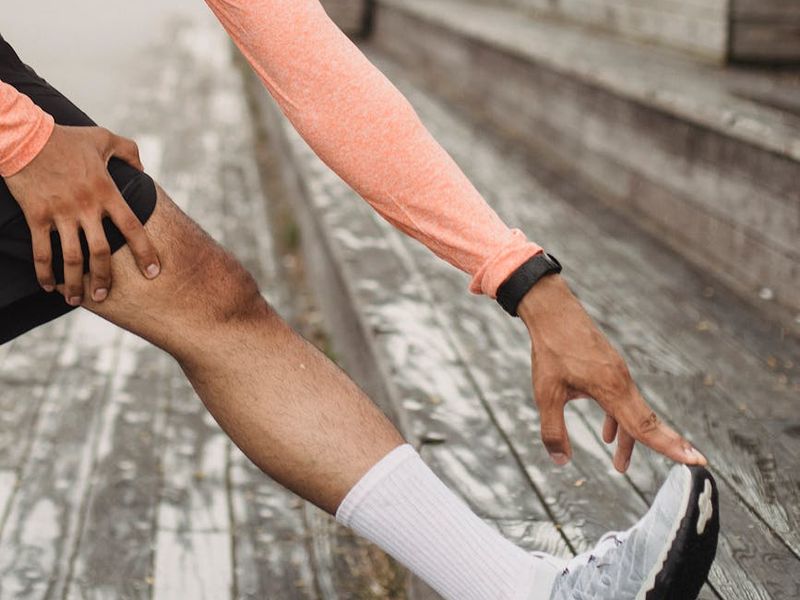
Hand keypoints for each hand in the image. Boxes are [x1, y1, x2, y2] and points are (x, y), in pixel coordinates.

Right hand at [4, 124, 159, 304]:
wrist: (24, 136)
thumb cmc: (65, 138)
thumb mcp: (102, 138)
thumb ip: (128, 151)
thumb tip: (143, 167)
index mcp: (107, 192)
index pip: (133, 228)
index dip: (145, 253)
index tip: (153, 273)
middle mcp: (86, 206)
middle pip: (101, 251)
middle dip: (104, 278)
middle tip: (104, 295)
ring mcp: (61, 213)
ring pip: (71, 257)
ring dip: (74, 282)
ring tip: (75, 299)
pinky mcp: (37, 216)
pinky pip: (41, 250)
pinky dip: (45, 271)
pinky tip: (49, 286)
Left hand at [518, 274, 705, 472]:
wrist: (553, 311)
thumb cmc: (551, 349)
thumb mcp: (546, 393)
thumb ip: (553, 430)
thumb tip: (560, 461)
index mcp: (612, 388)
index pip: (645, 427)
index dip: (669, 447)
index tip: (696, 460)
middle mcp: (622, 381)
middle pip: (646, 421)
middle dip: (663, 446)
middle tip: (689, 466)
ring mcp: (618, 373)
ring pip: (631, 411)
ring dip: (629, 438)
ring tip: (619, 465)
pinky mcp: (610, 368)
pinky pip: (621, 399)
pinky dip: (618, 419)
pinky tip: (608, 433)